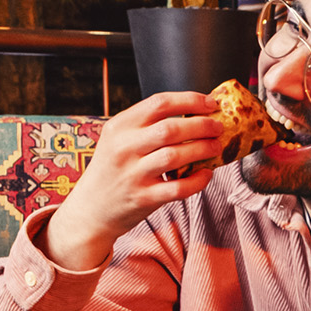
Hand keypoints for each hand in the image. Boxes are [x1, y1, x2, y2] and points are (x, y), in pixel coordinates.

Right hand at [41, 92, 226, 269]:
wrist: (91, 209)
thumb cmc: (113, 170)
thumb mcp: (119, 139)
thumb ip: (147, 126)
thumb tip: (195, 113)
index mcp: (119, 126)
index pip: (159, 103)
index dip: (190, 100)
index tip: (211, 104)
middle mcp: (124, 148)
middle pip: (170, 128)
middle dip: (202, 125)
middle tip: (218, 127)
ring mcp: (133, 174)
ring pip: (176, 156)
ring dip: (203, 149)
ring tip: (216, 146)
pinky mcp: (143, 198)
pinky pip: (178, 188)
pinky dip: (198, 180)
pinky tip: (206, 174)